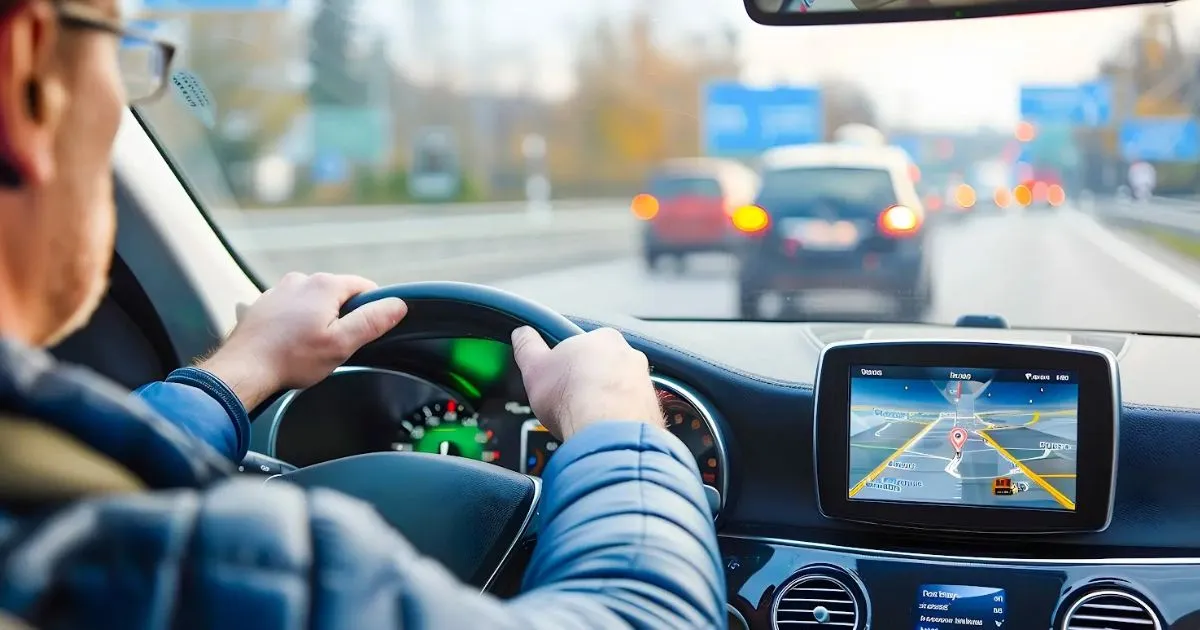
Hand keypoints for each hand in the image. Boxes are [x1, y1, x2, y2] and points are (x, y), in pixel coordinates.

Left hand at [199, 272, 407, 408]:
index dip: (372, 310)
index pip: (366, 287)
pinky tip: (290, 345)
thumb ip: (372, 321)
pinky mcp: (265, 303)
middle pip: (339, 295)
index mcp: (325, 285)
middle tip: (334, 346)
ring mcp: (280, 289)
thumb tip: (397, 304)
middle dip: (342, 318)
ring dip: (318, 321)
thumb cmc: (290, 359)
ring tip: (308, 348)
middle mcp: (301, 280)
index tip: (364, 333)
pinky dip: (297, 323)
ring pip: (315, 302)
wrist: (243, 369)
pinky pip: (293, 309)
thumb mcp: (341, 344)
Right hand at [511, 326, 663, 440]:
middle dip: (587, 383)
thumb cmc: (571, 398)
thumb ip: (527, 347)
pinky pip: (630, 411)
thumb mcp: (534, 367)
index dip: (566, 365)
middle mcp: (629, 355)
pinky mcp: (651, 407)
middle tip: (570, 403)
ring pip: (618, 390)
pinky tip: (604, 430)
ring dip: (604, 402)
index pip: (582, 346)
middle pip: (602, 367)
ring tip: (586, 419)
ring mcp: (644, 381)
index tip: (558, 382)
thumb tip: (522, 334)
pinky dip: (617, 419)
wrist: (607, 432)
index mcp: (602, 338)